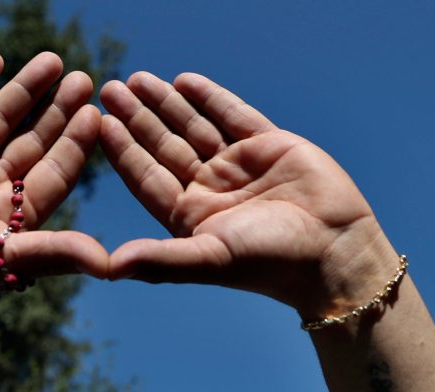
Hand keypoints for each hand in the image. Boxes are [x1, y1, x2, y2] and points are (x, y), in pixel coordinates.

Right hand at [0, 52, 107, 308]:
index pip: (55, 171)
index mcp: (16, 214)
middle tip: (84, 79)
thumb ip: (54, 252)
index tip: (96, 114)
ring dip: (25, 90)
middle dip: (58, 110)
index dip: (75, 143)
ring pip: (0, 119)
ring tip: (52, 60)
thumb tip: (109, 264)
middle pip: (34, 140)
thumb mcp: (4, 257)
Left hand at [100, 72, 397, 317]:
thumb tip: (107, 269)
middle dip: (138, 117)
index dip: (124, 149)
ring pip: (193, 126)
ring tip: (137, 79)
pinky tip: (185, 81)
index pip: (147, 175)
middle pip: (164, 145)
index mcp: (189, 215)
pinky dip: (210, 97)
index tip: (100, 123)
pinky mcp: (268, 146)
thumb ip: (160, 260)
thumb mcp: (209, 259)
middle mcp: (208, 188)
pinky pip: (233, 115)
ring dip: (166, 103)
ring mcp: (237, 165)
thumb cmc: (270, 262)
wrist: (334, 251)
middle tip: (110, 88)